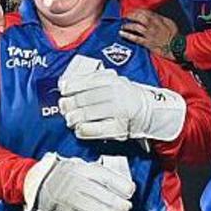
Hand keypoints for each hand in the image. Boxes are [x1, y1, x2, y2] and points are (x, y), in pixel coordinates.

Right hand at [22, 153, 134, 210]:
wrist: (43, 183)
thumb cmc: (71, 175)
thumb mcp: (85, 166)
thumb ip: (103, 174)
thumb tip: (126, 187)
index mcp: (84, 170)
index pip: (109, 179)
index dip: (124, 187)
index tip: (130, 192)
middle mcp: (77, 184)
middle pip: (107, 199)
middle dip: (122, 206)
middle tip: (126, 208)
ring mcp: (71, 201)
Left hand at [58, 69, 185, 141]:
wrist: (147, 109)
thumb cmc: (124, 95)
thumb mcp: (111, 81)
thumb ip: (91, 81)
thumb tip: (64, 85)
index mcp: (112, 80)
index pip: (87, 81)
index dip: (71, 86)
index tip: (62, 90)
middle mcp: (116, 93)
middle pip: (85, 98)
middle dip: (70, 104)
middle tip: (64, 108)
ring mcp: (118, 111)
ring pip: (89, 113)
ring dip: (75, 118)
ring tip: (70, 120)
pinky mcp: (119, 127)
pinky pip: (97, 130)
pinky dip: (84, 130)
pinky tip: (79, 130)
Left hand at [119, 8, 178, 57]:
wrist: (177, 47)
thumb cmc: (174, 35)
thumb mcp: (169, 22)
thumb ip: (160, 18)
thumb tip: (152, 14)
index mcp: (159, 20)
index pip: (146, 12)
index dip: (137, 10)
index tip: (132, 11)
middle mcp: (153, 26)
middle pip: (139, 18)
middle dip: (131, 15)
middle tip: (125, 16)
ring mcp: (149, 35)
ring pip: (136, 27)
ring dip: (128, 25)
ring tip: (123, 25)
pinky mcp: (147, 43)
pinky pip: (136, 38)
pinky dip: (128, 35)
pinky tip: (122, 33)